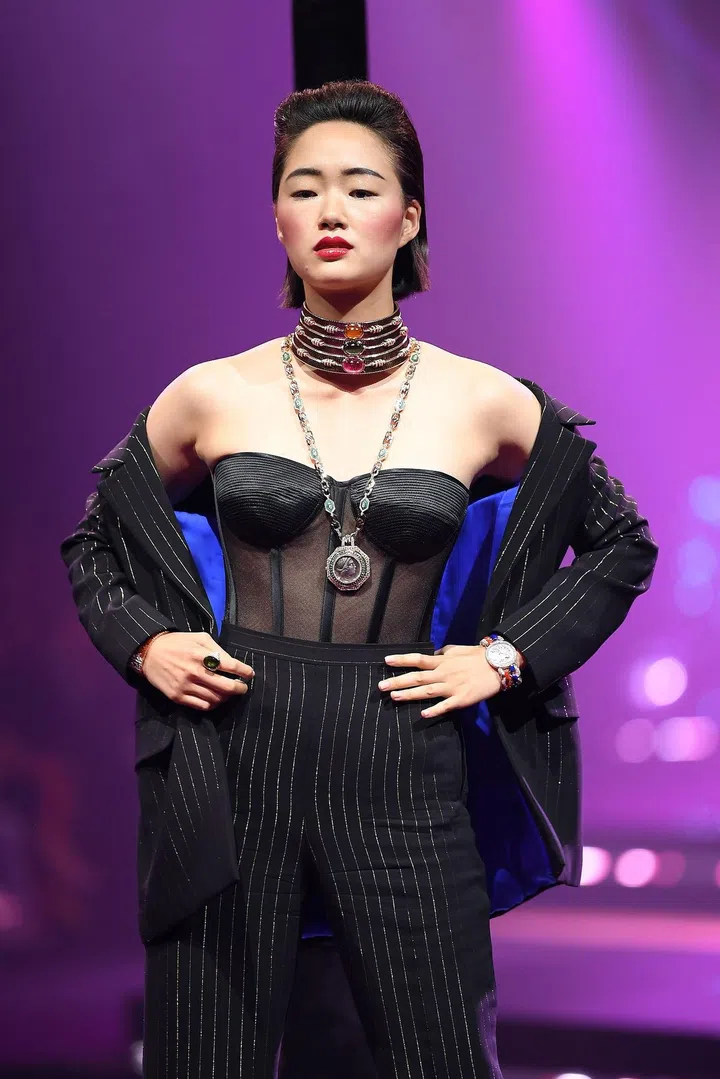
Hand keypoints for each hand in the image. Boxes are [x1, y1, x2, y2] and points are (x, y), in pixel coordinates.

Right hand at [141, 632, 254, 710]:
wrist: (149, 653)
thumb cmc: (178, 643)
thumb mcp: (200, 637)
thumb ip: (217, 649)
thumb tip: (232, 663)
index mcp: (201, 654)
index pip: (232, 666)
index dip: (245, 672)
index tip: (249, 674)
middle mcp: (195, 672)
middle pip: (227, 687)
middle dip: (240, 689)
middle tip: (243, 688)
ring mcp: (186, 686)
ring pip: (216, 699)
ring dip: (226, 698)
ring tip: (228, 693)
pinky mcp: (178, 697)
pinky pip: (202, 706)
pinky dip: (213, 704)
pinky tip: (215, 699)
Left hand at [378, 644, 502, 719]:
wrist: (498, 665)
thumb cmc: (477, 656)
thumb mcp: (457, 649)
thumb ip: (443, 653)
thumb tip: (433, 655)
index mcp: (442, 661)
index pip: (418, 659)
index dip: (402, 660)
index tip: (386, 661)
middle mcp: (444, 673)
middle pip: (417, 677)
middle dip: (398, 681)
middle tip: (381, 687)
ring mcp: (452, 687)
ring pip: (427, 691)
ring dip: (410, 694)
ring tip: (394, 697)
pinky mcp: (462, 699)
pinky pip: (446, 705)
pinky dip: (434, 710)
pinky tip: (423, 714)